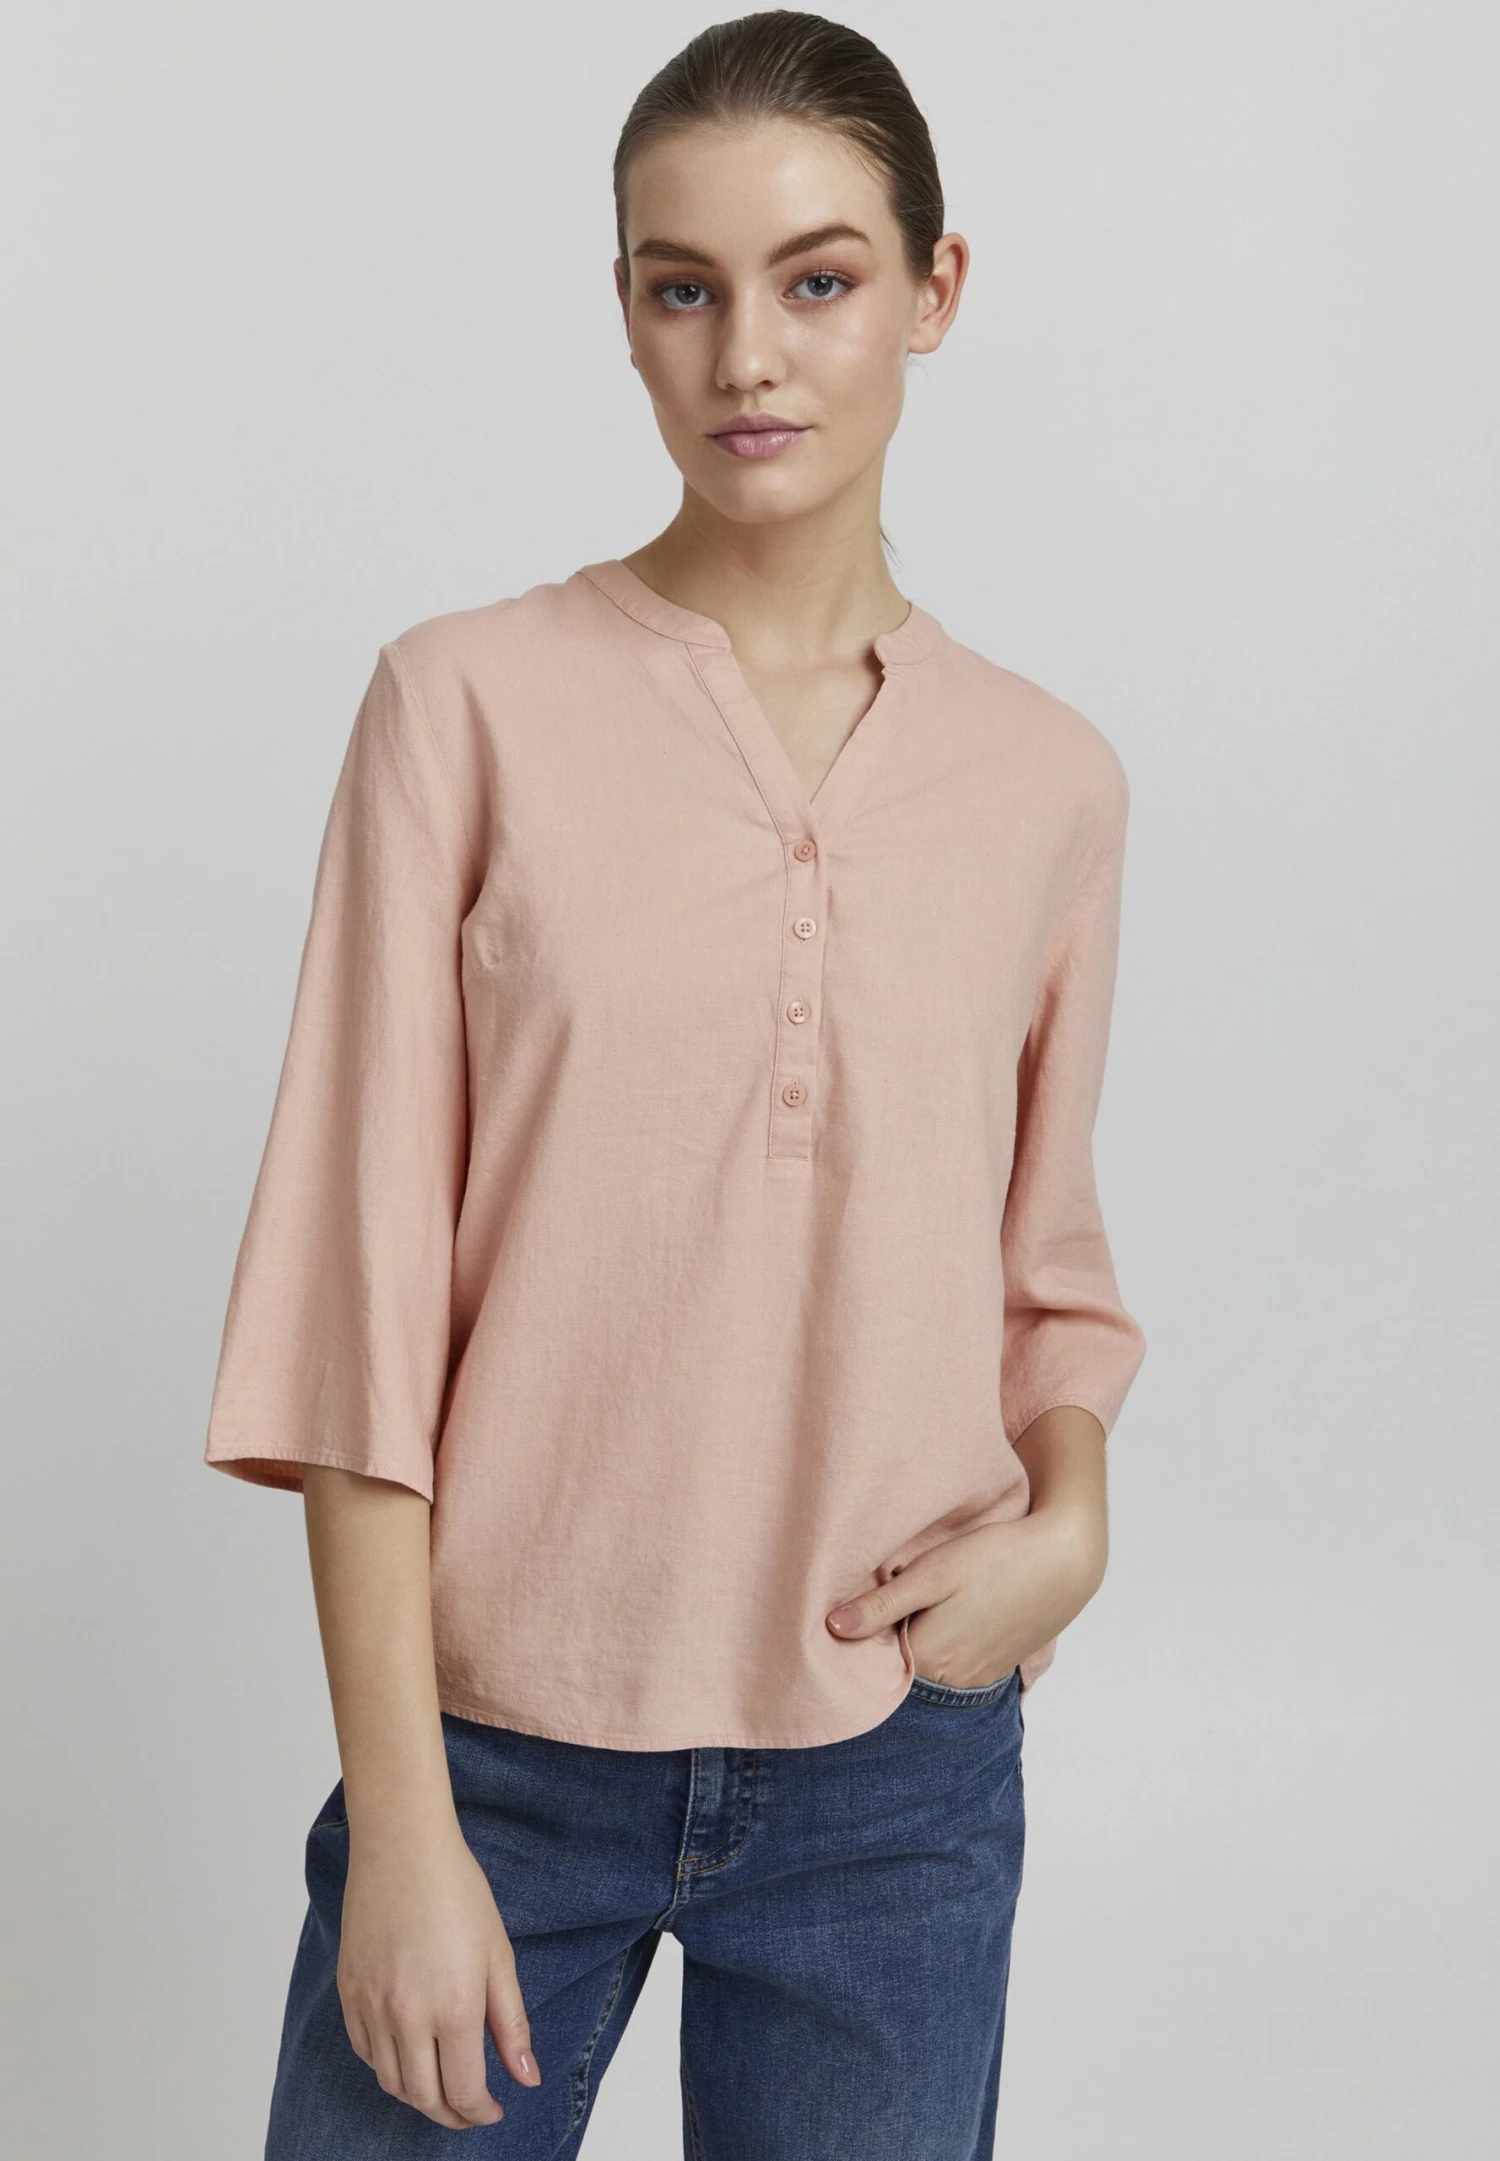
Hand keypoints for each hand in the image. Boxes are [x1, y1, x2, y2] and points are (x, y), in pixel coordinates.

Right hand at [335, 1820, 541, 2127]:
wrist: (403, 1848)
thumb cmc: (457, 1892)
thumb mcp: (498, 1956)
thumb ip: (511, 2024)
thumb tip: (526, 2077)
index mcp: (453, 2009)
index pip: (464, 2090)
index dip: (480, 2112)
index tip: (494, 2111)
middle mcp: (406, 2016)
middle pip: (423, 2097)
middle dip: (450, 2114)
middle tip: (469, 2109)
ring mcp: (371, 2005)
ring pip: (390, 2081)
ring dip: (417, 2094)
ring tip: (441, 2084)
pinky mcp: (348, 1991)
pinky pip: (364, 2050)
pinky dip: (386, 2065)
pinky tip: (406, 2053)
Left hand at [826, 1506, 1106, 1689]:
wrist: (1064, 1559)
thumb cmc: (995, 1558)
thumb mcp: (931, 1573)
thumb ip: (882, 1606)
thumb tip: (832, 1628)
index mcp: (930, 1658)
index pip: (876, 1669)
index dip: (859, 1648)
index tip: (844, 1627)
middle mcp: (955, 1681)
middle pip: (906, 1678)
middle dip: (887, 1655)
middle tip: (875, 1620)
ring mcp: (982, 1678)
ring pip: (934, 1678)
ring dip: (919, 1657)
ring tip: (913, 1621)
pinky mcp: (1002, 1667)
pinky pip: (962, 1675)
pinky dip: (948, 1660)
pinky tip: (948, 1629)